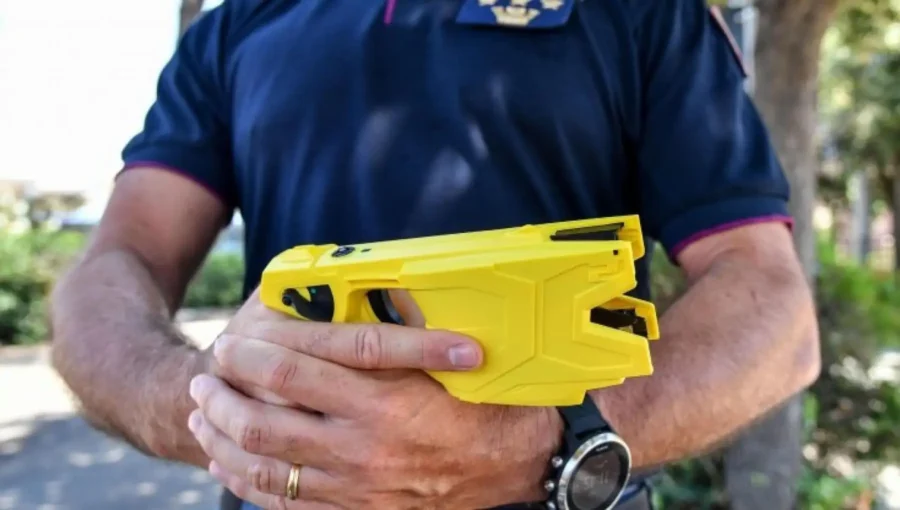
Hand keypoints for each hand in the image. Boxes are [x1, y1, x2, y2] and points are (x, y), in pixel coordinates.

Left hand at [188, 291, 562, 508]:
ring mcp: (356, 486)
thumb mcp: (450, 361)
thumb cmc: (488, 405)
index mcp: (383, 400)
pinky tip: (227, 464)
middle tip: (205, 376)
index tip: (228, 341)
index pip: (292, 372)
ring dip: (222, 437)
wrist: (518, 468)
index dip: (250, 355)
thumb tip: (365, 288)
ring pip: (263, 465)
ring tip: (203, 414)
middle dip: (221, 396)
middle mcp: (362, 447)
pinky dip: (245, 482)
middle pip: (263, 420)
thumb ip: (400, 330)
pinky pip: (284, 503)